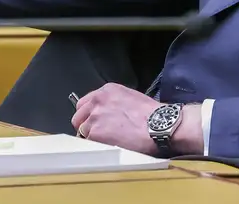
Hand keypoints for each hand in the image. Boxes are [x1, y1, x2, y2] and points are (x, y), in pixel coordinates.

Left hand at [72, 83, 202, 156]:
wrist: (160, 125)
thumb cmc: (152, 115)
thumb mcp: (129, 98)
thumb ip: (112, 103)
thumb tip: (106, 114)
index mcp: (105, 91)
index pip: (84, 103)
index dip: (88, 115)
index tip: (94, 122)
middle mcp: (97, 101)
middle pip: (78, 117)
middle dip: (86, 126)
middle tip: (99, 135)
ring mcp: (94, 117)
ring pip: (82, 131)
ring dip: (92, 138)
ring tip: (108, 142)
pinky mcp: (95, 133)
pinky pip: (88, 142)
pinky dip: (96, 146)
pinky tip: (109, 147)